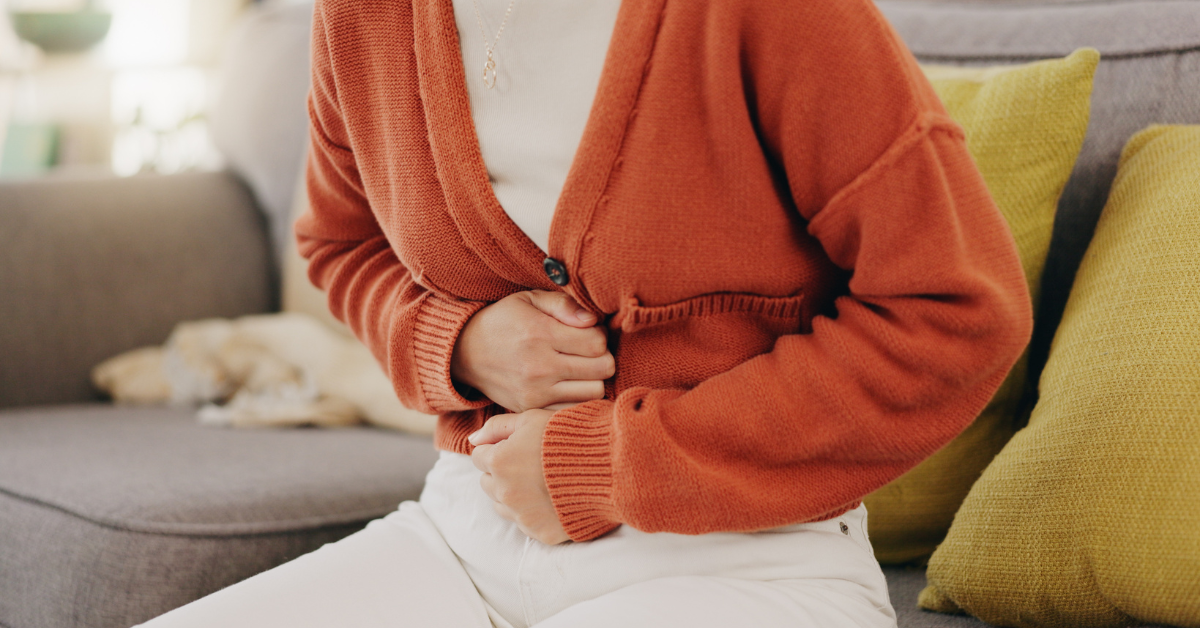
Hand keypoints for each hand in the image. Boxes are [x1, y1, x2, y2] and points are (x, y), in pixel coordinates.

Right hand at [451, 290, 614, 412]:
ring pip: (594, 393)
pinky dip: (577, 398)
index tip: (588, 332)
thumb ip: (563, 304)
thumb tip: (593, 320)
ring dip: (593, 380)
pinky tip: (569, 385)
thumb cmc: (503, 321)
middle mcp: (539, 366)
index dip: (600, 335)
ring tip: (580, 369)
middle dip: (602, 357)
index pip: (598, 342)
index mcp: (540, 334)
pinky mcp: (531, 409)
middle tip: (588, 352)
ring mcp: (535, 392)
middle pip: (602, 369)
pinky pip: (573, 409)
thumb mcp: (528, 299)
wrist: (464, 353)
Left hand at [469, 409, 568, 544]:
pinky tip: (553, 498)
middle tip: (530, 463)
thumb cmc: (572, 436)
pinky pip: (526, 523)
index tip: (518, 446)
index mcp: (499, 462)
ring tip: (542, 481)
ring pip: (503, 506)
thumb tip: (473, 438)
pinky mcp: (541, 533)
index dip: (498, 448)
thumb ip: (498, 426)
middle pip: (487, 483)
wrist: (611, 466)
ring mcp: (523, 516)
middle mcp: (505, 493)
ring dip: (514, 494)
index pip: (479, 457)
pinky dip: (534, 512)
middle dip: (501, 472)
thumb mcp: (533, 418)